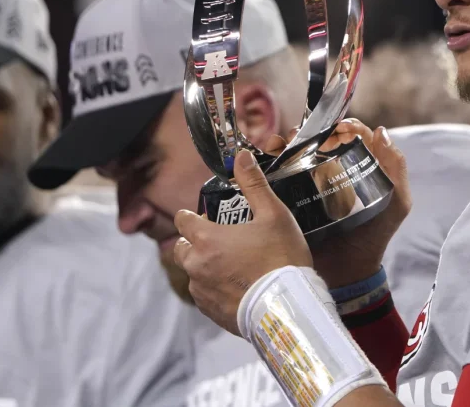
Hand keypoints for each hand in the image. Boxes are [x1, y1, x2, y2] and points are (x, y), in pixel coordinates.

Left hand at [173, 149, 311, 334]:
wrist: (288, 308)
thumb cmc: (282, 258)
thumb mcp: (274, 214)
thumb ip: (254, 184)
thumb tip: (241, 156)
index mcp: (207, 239)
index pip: (182, 220)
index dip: (191, 215)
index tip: (203, 216)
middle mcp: (196, 266)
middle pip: (181, 248)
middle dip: (193, 241)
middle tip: (219, 239)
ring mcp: (202, 291)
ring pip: (193, 273)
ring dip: (204, 266)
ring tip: (231, 264)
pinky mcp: (210, 312)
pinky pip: (204, 295)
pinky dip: (214, 288)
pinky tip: (236, 285)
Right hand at [267, 119, 410, 288]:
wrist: (348, 270)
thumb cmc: (375, 235)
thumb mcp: (397, 202)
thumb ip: (396, 169)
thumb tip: (381, 132)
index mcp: (360, 166)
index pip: (352, 135)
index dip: (345, 126)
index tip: (338, 128)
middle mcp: (334, 170)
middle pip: (320, 139)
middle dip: (311, 130)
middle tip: (305, 136)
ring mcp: (312, 183)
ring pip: (299, 152)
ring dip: (290, 142)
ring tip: (284, 143)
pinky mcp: (293, 196)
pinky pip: (281, 174)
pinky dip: (274, 160)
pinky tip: (270, 156)